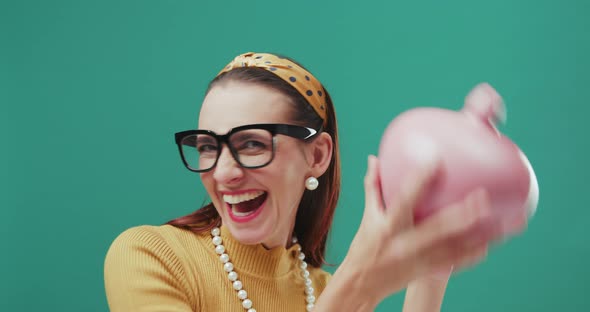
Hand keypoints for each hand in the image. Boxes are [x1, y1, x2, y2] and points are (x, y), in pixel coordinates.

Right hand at [344, 155, 500, 302]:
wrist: (362, 284)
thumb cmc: (364, 246)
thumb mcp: (367, 216)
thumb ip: (373, 187)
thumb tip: (374, 159)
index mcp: (388, 226)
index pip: (405, 199)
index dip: (420, 180)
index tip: (436, 161)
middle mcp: (405, 244)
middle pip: (438, 229)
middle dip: (462, 214)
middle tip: (484, 197)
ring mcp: (419, 260)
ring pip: (455, 248)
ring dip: (482, 236)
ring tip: (506, 222)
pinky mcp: (427, 271)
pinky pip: (456, 262)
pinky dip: (475, 252)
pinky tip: (492, 242)